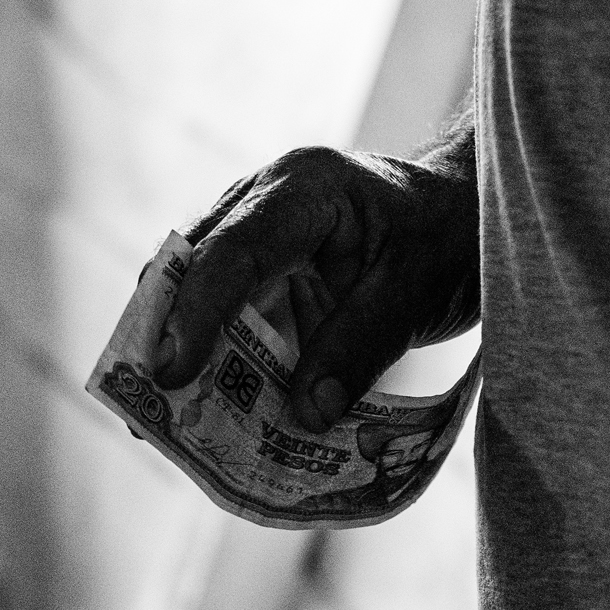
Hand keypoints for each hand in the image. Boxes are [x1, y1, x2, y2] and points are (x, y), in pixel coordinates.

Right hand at [159, 139, 479, 431]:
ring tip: (154, 420)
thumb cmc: (450, 239)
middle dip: (160, 335)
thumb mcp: (416, 294)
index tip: (170, 373)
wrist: (467, 214)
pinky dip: (207, 360)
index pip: (232, 251)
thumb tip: (303, 416)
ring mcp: (253, 234)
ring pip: (192, 291)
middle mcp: (262, 201)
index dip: (195, 314)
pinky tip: (197, 408)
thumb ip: (360, 349)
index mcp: (303, 189)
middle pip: (189, 267)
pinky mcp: (258, 271)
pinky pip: (218, 313)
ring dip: (175, 352)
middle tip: (142, 407)